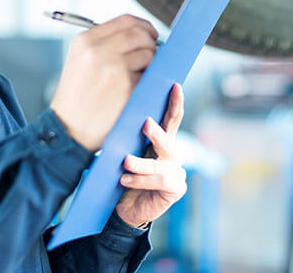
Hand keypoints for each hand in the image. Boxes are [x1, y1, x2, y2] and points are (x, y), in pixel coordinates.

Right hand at [50, 15, 157, 151]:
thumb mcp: (80, 60)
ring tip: (140, 75)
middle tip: (152, 55)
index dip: (143, 26)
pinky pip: (149, 76)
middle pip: (140, 34)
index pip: (125, 20)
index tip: (151, 35)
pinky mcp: (126, 86)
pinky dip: (148, 82)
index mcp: (86, 40)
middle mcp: (98, 50)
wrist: (68, 129)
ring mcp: (114, 68)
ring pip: (149, 53)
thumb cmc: (77, 97)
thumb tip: (141, 35)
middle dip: (151, 43)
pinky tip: (136, 90)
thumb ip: (104, 44)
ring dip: (151, 64)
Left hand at [115, 84, 186, 227]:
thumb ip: (127, 139)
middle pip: (169, 139)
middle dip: (157, 132)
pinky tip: (125, 180)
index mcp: (162, 140)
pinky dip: (140, 180)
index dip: (175, 102)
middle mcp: (172, 153)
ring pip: (161, 163)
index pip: (171, 118)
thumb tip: (117, 120)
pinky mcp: (176, 188)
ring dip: (142, 164)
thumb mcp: (124, 153)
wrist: (124, 208)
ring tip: (125, 162)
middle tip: (146, 123)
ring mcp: (176, 171)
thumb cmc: (123, 174)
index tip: (174, 86)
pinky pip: (159, 181)